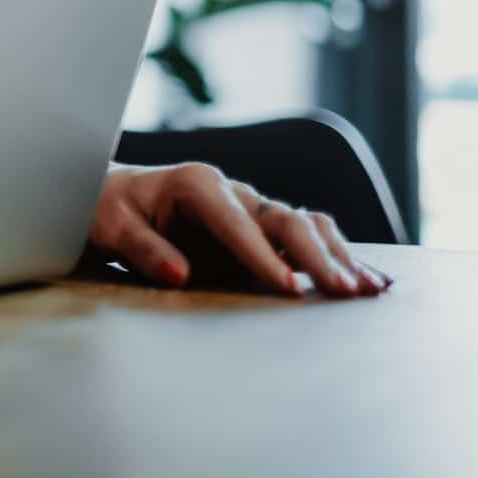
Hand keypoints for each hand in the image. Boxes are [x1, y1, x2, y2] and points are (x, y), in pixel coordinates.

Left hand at [88, 163, 393, 297]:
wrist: (113, 198)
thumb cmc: (108, 211)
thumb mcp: (110, 227)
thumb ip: (143, 250)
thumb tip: (180, 275)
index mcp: (195, 184)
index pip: (235, 221)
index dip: (262, 256)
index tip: (288, 289)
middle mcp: (233, 191)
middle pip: (284, 220)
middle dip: (316, 257)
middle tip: (344, 293)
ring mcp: (252, 208)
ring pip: (307, 226)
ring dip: (339, 256)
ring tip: (368, 290)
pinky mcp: (263, 228)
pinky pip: (309, 236)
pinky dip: (339, 255)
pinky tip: (369, 279)